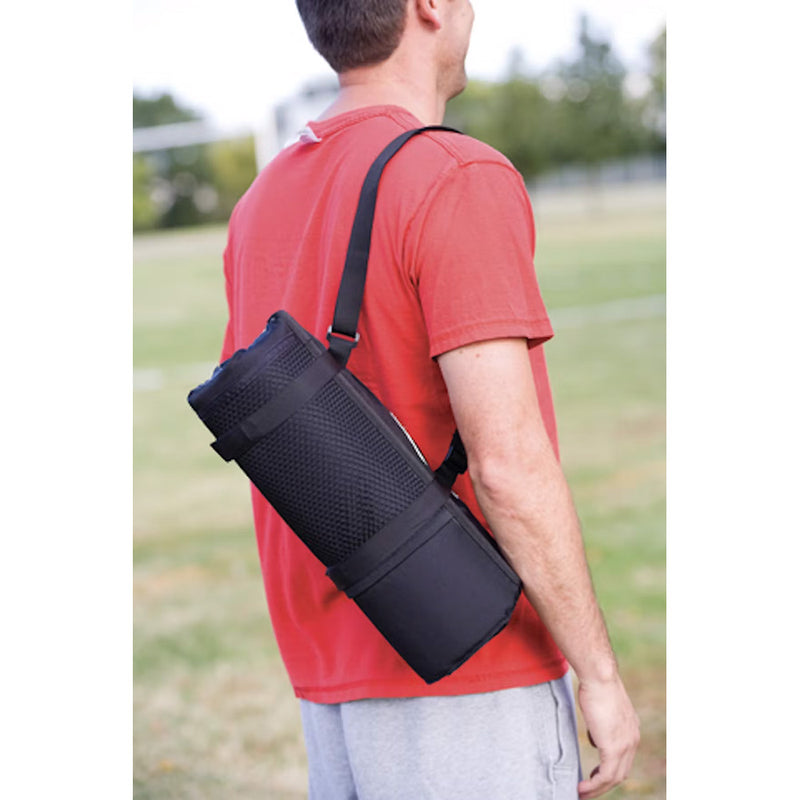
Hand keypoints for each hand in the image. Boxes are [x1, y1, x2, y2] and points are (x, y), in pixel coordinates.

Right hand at [576, 674, 639, 798]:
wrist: (600, 677)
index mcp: (631, 731)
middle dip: (603, 785)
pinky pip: (605, 775)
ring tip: (582, 794)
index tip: (594, 776)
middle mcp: (633, 741)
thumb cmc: (596, 686)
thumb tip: (594, 740)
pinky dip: (594, 785)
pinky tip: (582, 787)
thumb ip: (600, 727)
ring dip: (597, 789)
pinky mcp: (613, 747)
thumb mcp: (601, 710)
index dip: (609, 771)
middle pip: (620, 773)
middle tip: (587, 790)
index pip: (623, 760)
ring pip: (614, 778)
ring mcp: (625, 745)